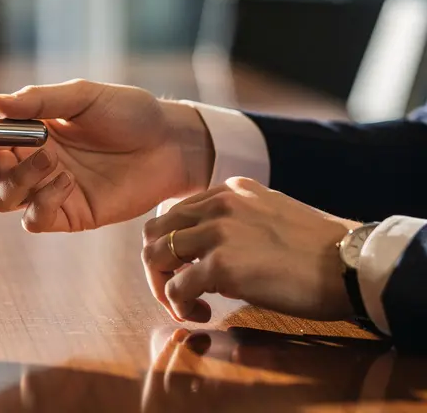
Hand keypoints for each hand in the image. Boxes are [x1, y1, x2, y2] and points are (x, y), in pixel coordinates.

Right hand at [0, 80, 213, 231]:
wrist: (172, 143)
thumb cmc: (130, 112)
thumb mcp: (83, 96)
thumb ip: (38, 101)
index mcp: (27, 131)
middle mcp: (31, 162)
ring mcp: (48, 190)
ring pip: (1, 199)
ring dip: (15, 182)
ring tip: (50, 163)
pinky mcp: (69, 214)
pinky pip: (34, 220)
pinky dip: (39, 204)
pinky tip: (64, 184)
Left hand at [140, 177, 359, 322]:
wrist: (350, 264)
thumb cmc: (317, 250)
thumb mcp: (269, 215)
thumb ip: (236, 220)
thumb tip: (206, 250)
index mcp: (229, 190)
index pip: (173, 213)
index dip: (170, 245)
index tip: (183, 269)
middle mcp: (218, 205)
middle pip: (154, 232)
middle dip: (156, 265)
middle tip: (176, 289)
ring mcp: (217, 233)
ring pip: (155, 257)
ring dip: (163, 287)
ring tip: (188, 304)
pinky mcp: (221, 265)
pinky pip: (176, 288)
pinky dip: (180, 306)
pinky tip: (202, 314)